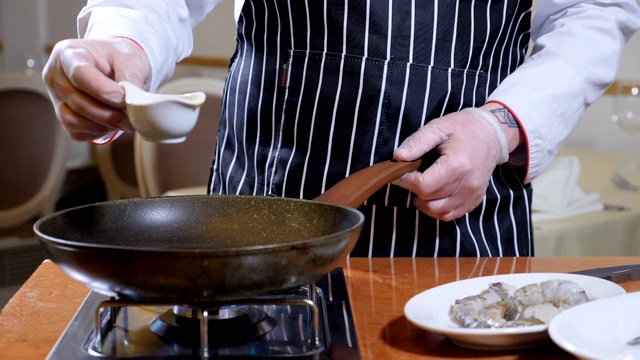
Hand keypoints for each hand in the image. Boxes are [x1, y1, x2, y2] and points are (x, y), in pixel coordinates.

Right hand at [42, 38, 150, 141]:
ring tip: (125, 122)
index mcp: (69, 53)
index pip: (79, 74)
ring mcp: (56, 97)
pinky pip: (76, 132)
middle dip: (107, 114)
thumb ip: (131, 78)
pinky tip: (112, 124)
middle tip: (131, 118)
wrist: (115, 64)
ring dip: (102, 126)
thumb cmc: (119, 58)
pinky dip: (97, 132)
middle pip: (77, 101)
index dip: (102, 90)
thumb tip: (133, 103)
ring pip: (73, 121)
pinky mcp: (62, 115)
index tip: (122, 99)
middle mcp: (56, 76)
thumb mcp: (130, 58)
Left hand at [393, 107, 511, 220]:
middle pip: (429, 199)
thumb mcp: (438, 127)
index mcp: (457, 164)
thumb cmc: (463, 128)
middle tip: (411, 175)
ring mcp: (472, 194)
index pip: (423, 185)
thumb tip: (398, 157)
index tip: (401, 172)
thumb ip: (417, 142)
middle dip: (414, 189)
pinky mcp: (475, 200)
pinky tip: (432, 196)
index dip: (406, 180)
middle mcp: (467, 183)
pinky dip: (437, 210)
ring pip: (438, 211)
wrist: (491, 135)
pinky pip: (450, 215)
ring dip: (424, 201)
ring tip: (421, 186)